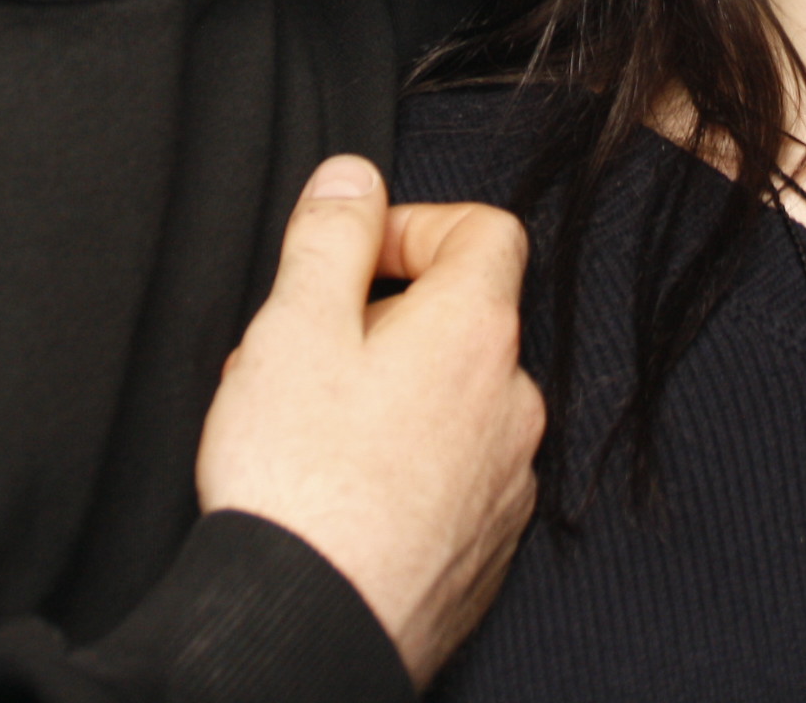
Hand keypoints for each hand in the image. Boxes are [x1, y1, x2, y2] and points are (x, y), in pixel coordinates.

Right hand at [196, 155, 542, 685]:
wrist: (311, 628)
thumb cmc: (299, 483)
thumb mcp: (293, 326)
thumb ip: (330, 236)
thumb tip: (355, 178)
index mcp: (475, 333)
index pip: (487, 230)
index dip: (414, 226)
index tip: (353, 259)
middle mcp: (513, 402)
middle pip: (463, 318)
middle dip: (383, 318)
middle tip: (302, 353)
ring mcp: (508, 482)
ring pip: (454, 400)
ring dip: (391, 393)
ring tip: (306, 428)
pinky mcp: (487, 546)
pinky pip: (454, 473)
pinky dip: (406, 462)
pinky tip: (338, 489)